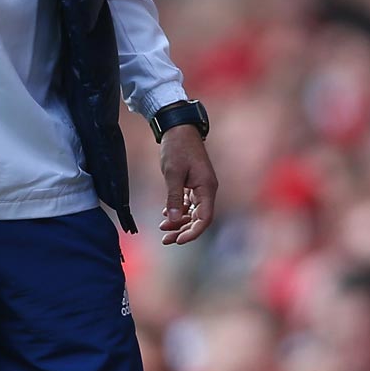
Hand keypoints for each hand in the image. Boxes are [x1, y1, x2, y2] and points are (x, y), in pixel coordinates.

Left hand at [157, 125, 216, 245]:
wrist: (179, 129)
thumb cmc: (177, 149)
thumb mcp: (172, 173)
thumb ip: (173, 197)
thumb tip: (171, 219)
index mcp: (206, 188)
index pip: (204, 218)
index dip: (193, 232)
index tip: (178, 241)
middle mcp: (207, 190)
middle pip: (198, 218)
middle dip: (183, 231)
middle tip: (165, 240)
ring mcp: (201, 187)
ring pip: (193, 212)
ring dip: (179, 222)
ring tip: (162, 229)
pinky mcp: (193, 184)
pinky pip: (188, 203)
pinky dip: (178, 210)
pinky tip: (165, 215)